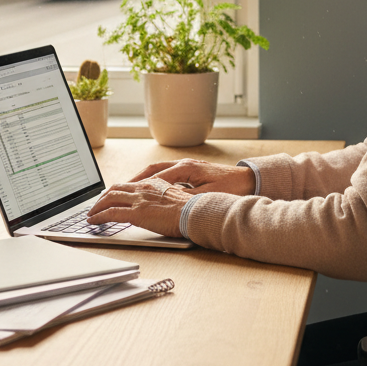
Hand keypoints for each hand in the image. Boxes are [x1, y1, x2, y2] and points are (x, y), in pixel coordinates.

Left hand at [87, 178, 193, 236]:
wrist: (195, 212)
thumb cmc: (191, 209)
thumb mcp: (175, 199)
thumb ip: (161, 200)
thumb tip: (155, 207)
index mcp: (153, 184)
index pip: (129, 185)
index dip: (116, 191)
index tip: (110, 197)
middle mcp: (143, 188)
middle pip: (115, 189)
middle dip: (102, 198)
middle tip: (96, 206)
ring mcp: (139, 200)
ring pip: (109, 199)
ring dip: (97, 207)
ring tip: (91, 215)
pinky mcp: (136, 213)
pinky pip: (111, 213)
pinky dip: (99, 217)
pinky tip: (94, 222)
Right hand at [124, 158, 255, 195]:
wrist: (249, 179)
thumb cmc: (232, 188)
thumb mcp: (209, 196)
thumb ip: (188, 198)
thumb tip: (168, 201)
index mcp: (186, 169)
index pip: (156, 178)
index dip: (138, 187)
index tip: (124, 195)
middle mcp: (184, 164)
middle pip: (152, 170)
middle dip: (133, 180)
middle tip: (117, 191)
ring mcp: (187, 166)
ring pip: (158, 170)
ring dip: (142, 178)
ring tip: (127, 188)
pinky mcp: (191, 170)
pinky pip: (166, 173)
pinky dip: (153, 180)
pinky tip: (148, 188)